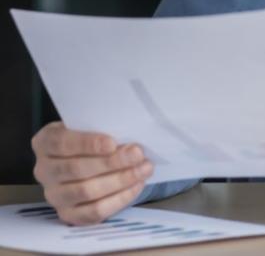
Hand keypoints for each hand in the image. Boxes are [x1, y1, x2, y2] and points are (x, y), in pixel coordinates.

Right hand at [31, 122, 152, 224]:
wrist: (86, 159)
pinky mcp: (68, 214)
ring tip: (144, 169)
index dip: (87, 144)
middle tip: (138, 154)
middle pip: (76, 169)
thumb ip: (103, 129)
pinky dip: (119, 199)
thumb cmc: (92, 138)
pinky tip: (137, 185)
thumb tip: (129, 140)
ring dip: (120, 180)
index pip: (61, 143)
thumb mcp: (92, 125)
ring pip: (86, 191)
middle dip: (112, 162)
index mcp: (45, 142)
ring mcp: (54, 195)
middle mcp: (44, 170)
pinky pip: (94, 211)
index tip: (113, 143)